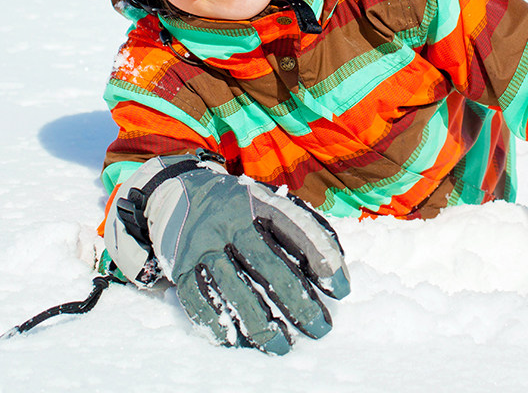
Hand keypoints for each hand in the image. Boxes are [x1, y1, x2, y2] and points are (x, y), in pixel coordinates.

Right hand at [105, 152, 349, 353]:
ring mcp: (203, 244)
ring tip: (284, 346)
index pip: (296, 229)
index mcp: (258, 202)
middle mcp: (230, 221)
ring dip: (261, 323)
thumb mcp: (267, 201)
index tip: (341, 290)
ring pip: (234, 288)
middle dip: (298, 300)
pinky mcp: (181, 266)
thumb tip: (335, 261)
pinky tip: (242, 342)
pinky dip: (221, 325)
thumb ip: (300, 225)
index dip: (322, 258)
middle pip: (268, 265)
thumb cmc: (238, 204)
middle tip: (321, 327)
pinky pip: (200, 301)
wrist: (176, 190)